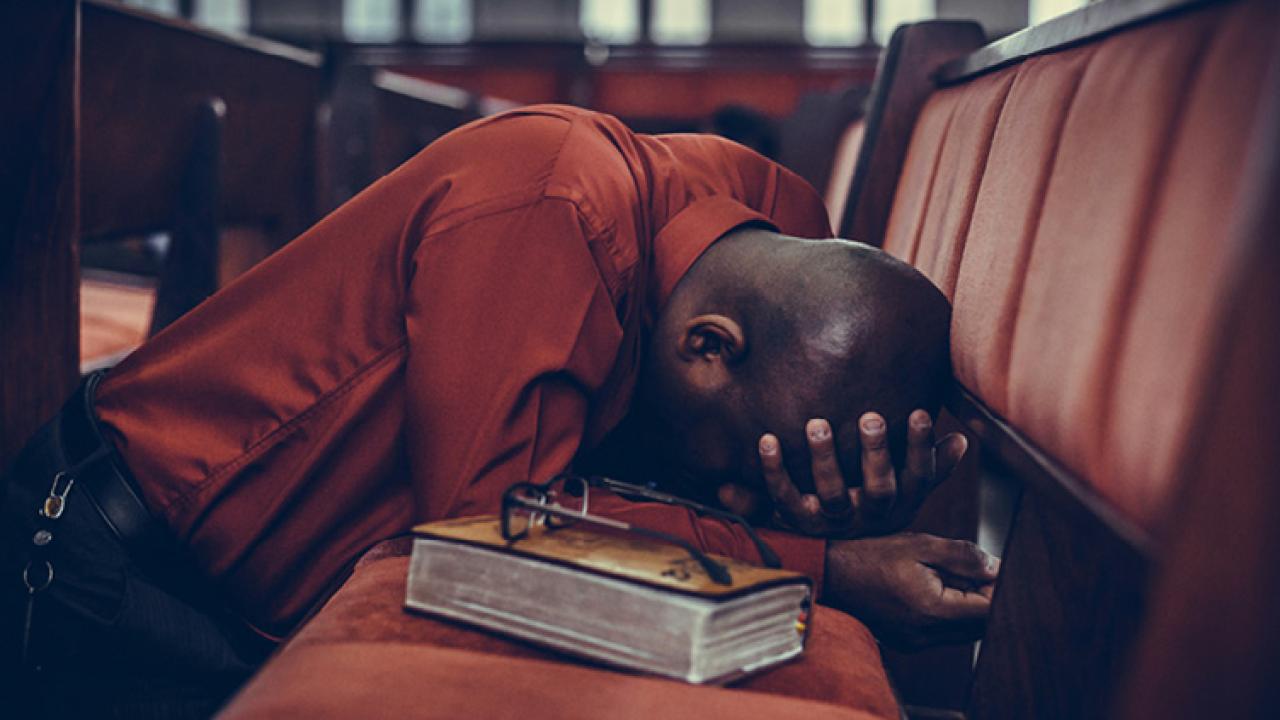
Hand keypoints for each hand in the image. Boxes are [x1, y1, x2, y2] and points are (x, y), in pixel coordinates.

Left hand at [755, 410, 966, 536]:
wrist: (837, 555)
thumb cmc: (876, 502)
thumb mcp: (909, 490)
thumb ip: (932, 465)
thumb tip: (962, 439)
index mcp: (899, 502)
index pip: (918, 476)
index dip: (920, 448)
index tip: (920, 413)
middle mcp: (869, 514)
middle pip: (879, 488)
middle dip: (877, 452)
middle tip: (871, 417)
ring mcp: (834, 519)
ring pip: (832, 493)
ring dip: (824, 458)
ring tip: (817, 424)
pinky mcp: (799, 520)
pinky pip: (784, 497)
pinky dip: (774, 470)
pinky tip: (767, 439)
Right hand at [823, 533, 997, 648]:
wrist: (828, 575)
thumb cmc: (870, 556)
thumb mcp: (920, 545)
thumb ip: (963, 556)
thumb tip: (997, 568)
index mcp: (931, 610)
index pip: (989, 611)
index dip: (999, 589)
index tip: (994, 569)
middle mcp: (925, 634)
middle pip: (980, 625)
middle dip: (985, 597)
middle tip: (971, 569)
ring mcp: (916, 642)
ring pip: (964, 631)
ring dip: (968, 606)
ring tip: (946, 577)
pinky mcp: (908, 643)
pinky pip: (944, 633)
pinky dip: (949, 613)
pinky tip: (932, 589)